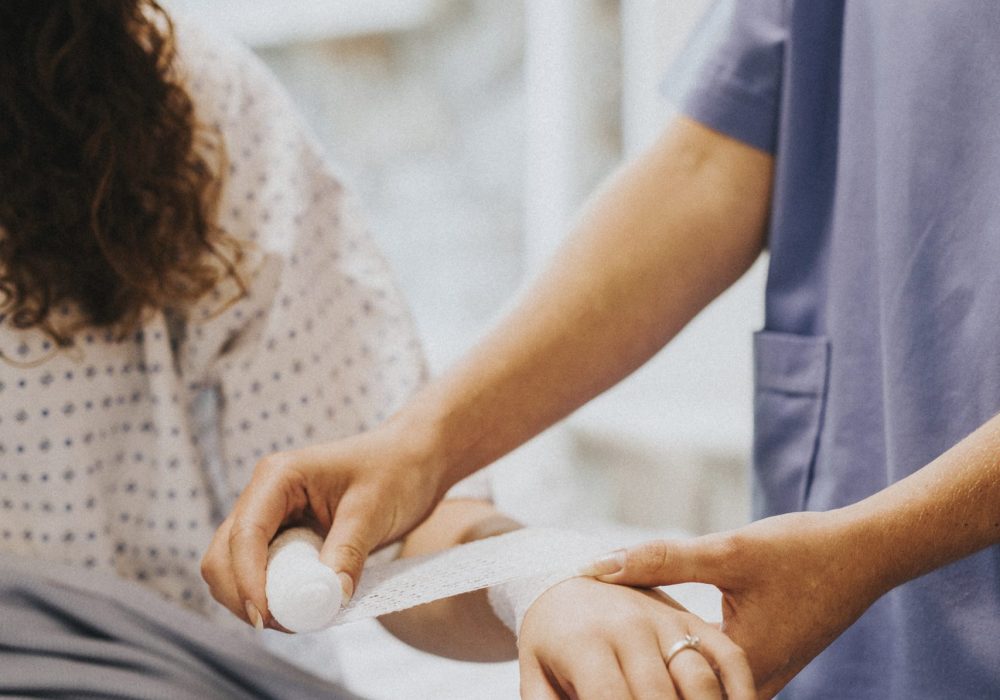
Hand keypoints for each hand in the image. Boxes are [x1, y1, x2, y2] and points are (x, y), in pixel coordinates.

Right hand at [200, 417, 448, 628]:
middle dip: (243, 595)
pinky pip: (261, 572)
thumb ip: (348, 551)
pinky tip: (302, 606)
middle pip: (224, 555)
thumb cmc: (396, 471)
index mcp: (278, 476)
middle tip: (283, 625)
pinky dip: (272, 595)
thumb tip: (329, 598)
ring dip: (254, 599)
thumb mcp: (374, 509)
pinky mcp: (283, 536)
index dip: (247, 581)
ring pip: (233, 568)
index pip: (245, 534)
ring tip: (297, 619)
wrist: (414, 460)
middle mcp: (264, 495)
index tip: (266, 619)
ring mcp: (270, 517)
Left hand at [517, 577, 754, 699]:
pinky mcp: (693, 619)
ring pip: (701, 682)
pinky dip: (742, 692)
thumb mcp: (533, 674)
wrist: (566, 580)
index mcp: (587, 643)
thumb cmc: (548, 639)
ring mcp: (666, 621)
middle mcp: (630, 628)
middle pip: (660, 698)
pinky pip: (729, 658)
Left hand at [586, 511, 883, 697]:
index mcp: (740, 668)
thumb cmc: (802, 551)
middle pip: (678, 696)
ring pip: (695, 689)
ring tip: (607, 649)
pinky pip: (712, 675)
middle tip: (587, 659)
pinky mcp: (762, 663)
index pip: (663, 692)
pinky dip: (683, 659)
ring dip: (658, 671)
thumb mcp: (727, 551)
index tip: (579, 666)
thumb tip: (596, 566)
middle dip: (637, 679)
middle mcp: (750, 686)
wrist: (864, 554)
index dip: (619, 681)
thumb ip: (660, 561)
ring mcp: (760, 679)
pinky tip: (651, 635)